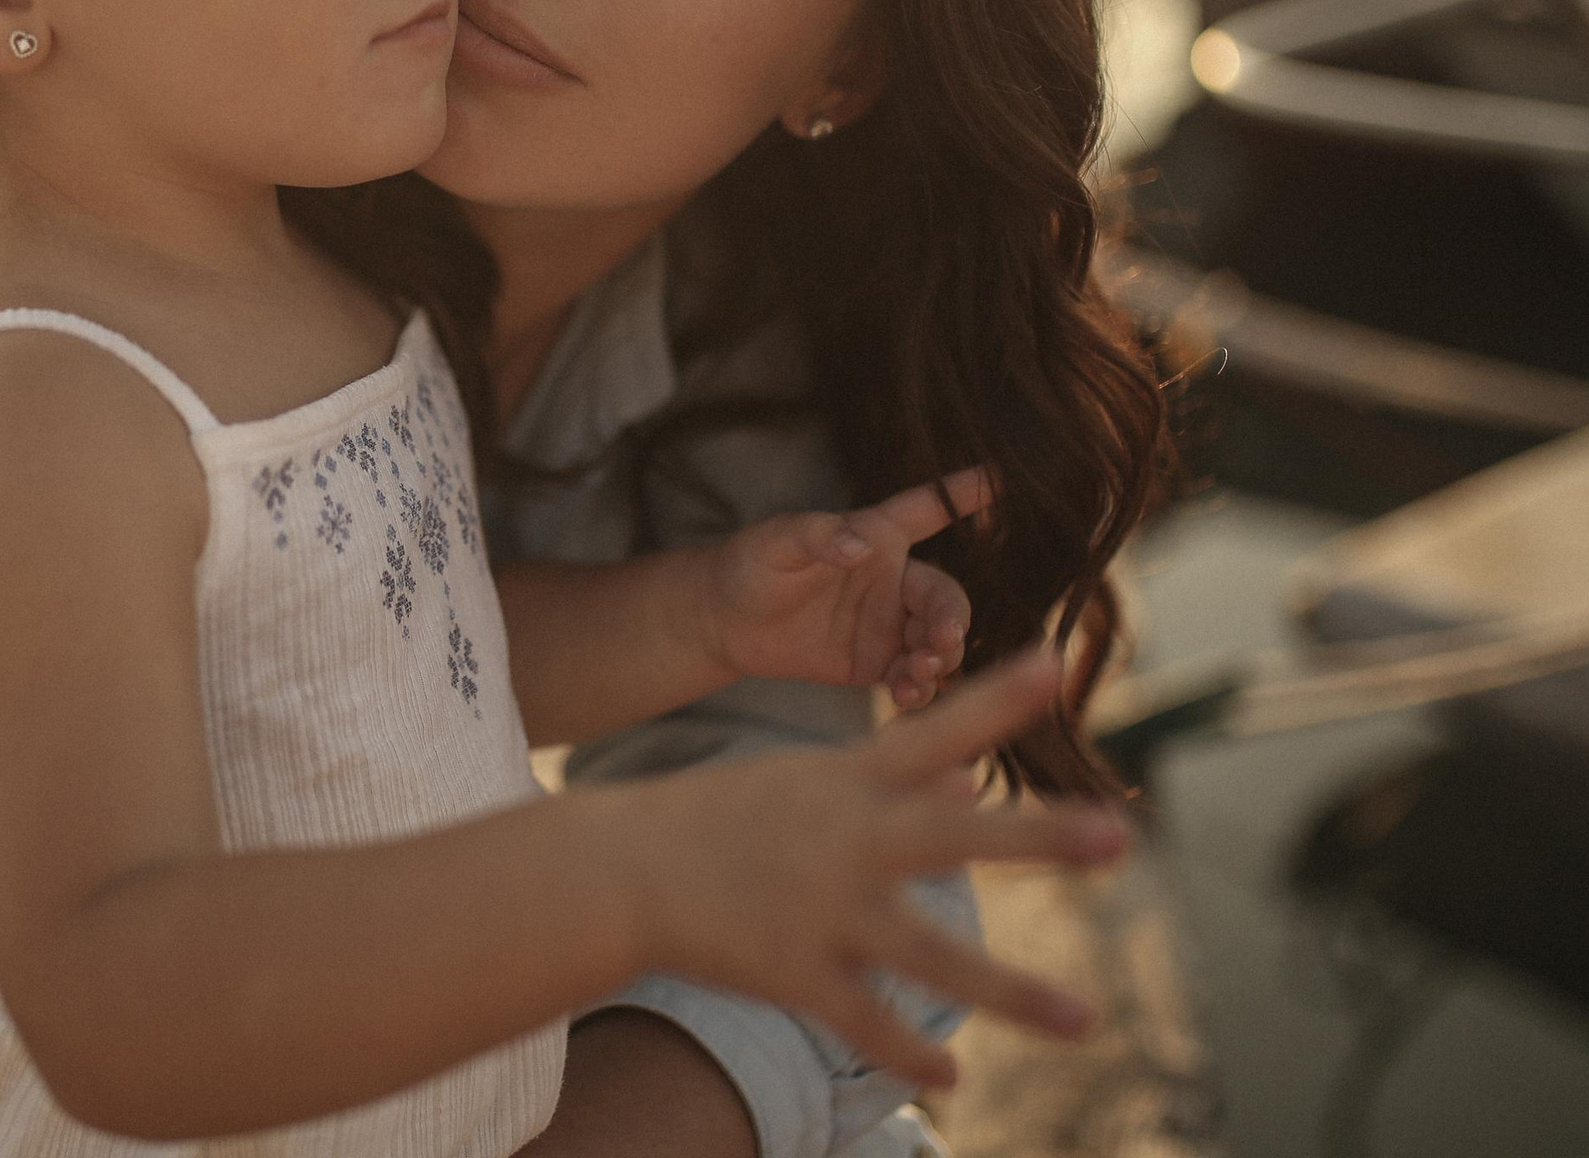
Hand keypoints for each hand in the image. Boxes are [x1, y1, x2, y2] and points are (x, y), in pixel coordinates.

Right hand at [625, 652, 1127, 1089]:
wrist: (620, 868)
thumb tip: (965, 781)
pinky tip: (951, 1077)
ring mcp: (821, 909)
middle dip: (1039, 838)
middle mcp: (845, 839)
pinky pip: (865, 1020)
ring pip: (932, 954)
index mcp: (847, 781)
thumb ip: (892, 785)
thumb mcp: (805, 786)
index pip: (933, 730)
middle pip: (954, 837)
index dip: (996, 699)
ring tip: (1090, 1020)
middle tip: (1118, 835)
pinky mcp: (792, 970)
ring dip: (1014, 990)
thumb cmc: (719, 818)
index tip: (1053, 662)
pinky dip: (907, 1050)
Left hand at [702, 467, 988, 708]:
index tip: (1009, 474)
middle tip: (940, 642)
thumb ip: (818, 536)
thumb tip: (857, 544)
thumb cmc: (751, 563)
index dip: (968, 491)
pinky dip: (918, 689)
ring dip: (940, 659)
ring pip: (938, 641)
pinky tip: (906, 696)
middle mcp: (894, 579)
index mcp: (878, 535)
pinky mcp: (875, 664)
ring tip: (919, 674)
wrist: (724, 621)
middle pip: (946, 597)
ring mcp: (889, 624)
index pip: (931, 508)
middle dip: (952, 620)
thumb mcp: (779, 541)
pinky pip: (912, 677)